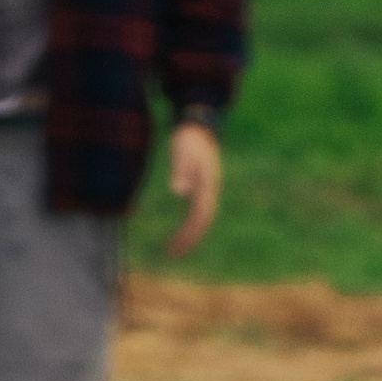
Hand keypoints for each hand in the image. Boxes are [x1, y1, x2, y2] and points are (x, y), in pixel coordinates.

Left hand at [165, 120, 222, 257]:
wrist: (199, 125)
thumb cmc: (189, 138)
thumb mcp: (182, 150)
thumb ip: (181, 169)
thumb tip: (179, 191)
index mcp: (207, 186)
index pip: (201, 217)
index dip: (190, 234)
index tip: (177, 247)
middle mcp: (210, 192)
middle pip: (202, 224)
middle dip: (188, 241)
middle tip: (171, 255)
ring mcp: (207, 192)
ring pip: (200, 221)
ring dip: (189, 236)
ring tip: (173, 249)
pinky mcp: (201, 190)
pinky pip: (196, 213)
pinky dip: (189, 225)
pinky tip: (180, 232)